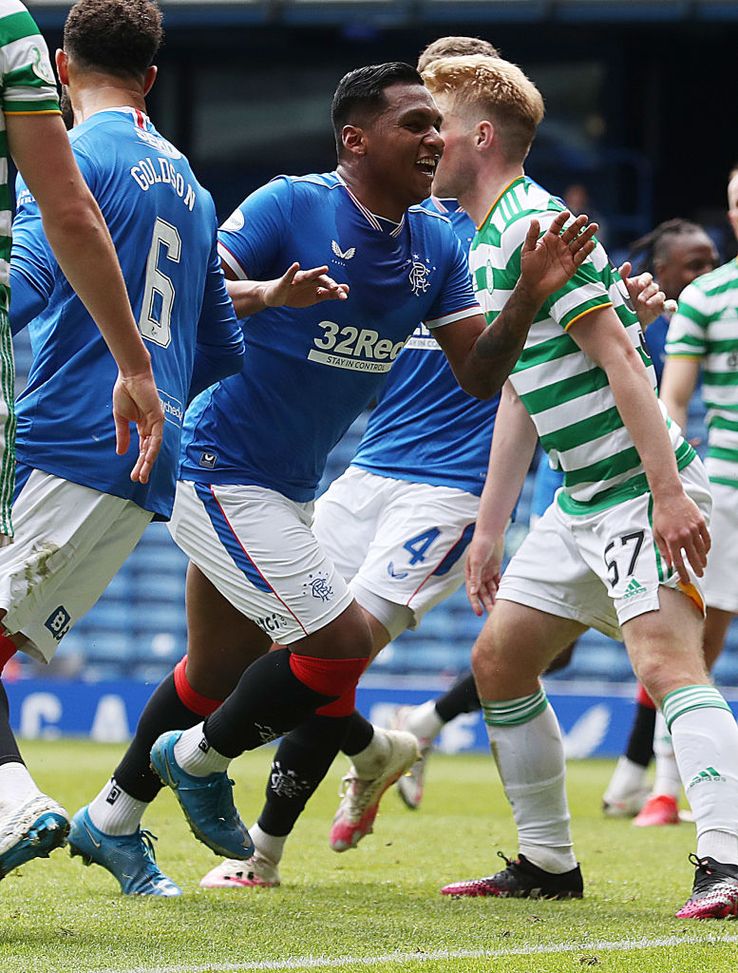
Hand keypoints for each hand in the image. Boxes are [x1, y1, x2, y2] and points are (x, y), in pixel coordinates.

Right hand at [112, 368, 163, 483]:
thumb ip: (122, 436)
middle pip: (149, 452)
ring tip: (142, 475)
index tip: (134, 476)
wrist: (129, 377)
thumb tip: (121, 453)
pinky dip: (152, 449)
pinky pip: (156, 437)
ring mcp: (156, 423)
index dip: (139, 463)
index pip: (142, 449)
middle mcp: (151, 427)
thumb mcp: (121, 418)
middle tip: (139, 480)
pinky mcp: (158, 418)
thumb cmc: (125, 392)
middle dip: (143, 466)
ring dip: (148, 462)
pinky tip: (147, 459)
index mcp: (143, 427)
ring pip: (153, 448)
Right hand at [262, 263, 348, 308]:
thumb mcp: (315, 297)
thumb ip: (330, 293)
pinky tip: (296, 265)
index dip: (336, 291)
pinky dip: (292, 270)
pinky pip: (289, 275)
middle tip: (336, 287)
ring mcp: (297, 279)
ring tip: (325, 269)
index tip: (344, 296)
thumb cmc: (297, 295)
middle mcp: (308, 278)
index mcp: (315, 283)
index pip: (328, 286)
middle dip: (329, 283)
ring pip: (308, 275)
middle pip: (321, 279)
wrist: (277, 296)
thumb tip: (346, 290)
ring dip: (316, 272)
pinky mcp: (286, 281)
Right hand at [466, 532, 503, 615]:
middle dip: (487, 603)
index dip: (475, 603)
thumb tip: (473, 592)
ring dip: (494, 598)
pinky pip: (498, 582)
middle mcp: (478, 575)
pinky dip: (501, 588)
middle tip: (493, 614)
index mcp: (470, 574)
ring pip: (491, 589)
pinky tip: (506, 596)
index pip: (472, 592)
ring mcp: (487, 572)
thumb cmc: (480, 545)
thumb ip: (475, 577)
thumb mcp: (476, 561)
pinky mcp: (495, 568)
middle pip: (482, 593)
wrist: (490, 533)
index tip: (479, 614)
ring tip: (500, 608)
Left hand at [519, 210, 597, 301]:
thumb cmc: (529, 267)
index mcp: (550, 239)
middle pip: (571, 232)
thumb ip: (532, 235)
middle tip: (584, 218)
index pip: (557, 225)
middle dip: (578, 225)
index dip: (562, 219)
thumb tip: (534, 220)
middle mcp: (560, 245)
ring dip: (586, 234)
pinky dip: (586, 250)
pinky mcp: (572, 265)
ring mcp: (567, 255)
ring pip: (579, 242)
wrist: (533, 286)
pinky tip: (591, 243)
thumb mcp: (528, 250)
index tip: (566, 213)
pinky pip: (580, 256)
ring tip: (594, 226)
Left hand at [618, 261, 675, 328]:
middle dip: (647, 293)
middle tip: (639, 300)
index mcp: (641, 282)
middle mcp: (650, 289)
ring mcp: (656, 298)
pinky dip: (672, 306)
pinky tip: (673, 308)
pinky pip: (669, 305)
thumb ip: (622, 275)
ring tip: (647, 305)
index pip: (647, 277)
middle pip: (653, 287)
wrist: (625, 319)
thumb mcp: (619, 288)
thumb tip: (627, 264)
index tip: (640, 285)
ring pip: (660, 295)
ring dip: (655, 300)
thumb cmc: (622, 300)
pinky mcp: (660, 308)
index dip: (645, 280)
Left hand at [652, 489, 710, 583]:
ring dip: (703, 559)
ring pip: (702, 549)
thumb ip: (663, 550)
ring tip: (703, 565)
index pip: (679, 562)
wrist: (669, 497)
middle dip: (696, 569)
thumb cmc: (661, 515)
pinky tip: (705, 552)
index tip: (686, 580)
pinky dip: (707, 547)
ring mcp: (694, 529)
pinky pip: (706, 539)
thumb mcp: (657, 533)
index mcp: (672, 540)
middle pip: (693, 558)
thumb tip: (669, 564)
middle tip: (699, 575)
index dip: (683, 573)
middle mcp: (684, 536)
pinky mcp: (700, 523)